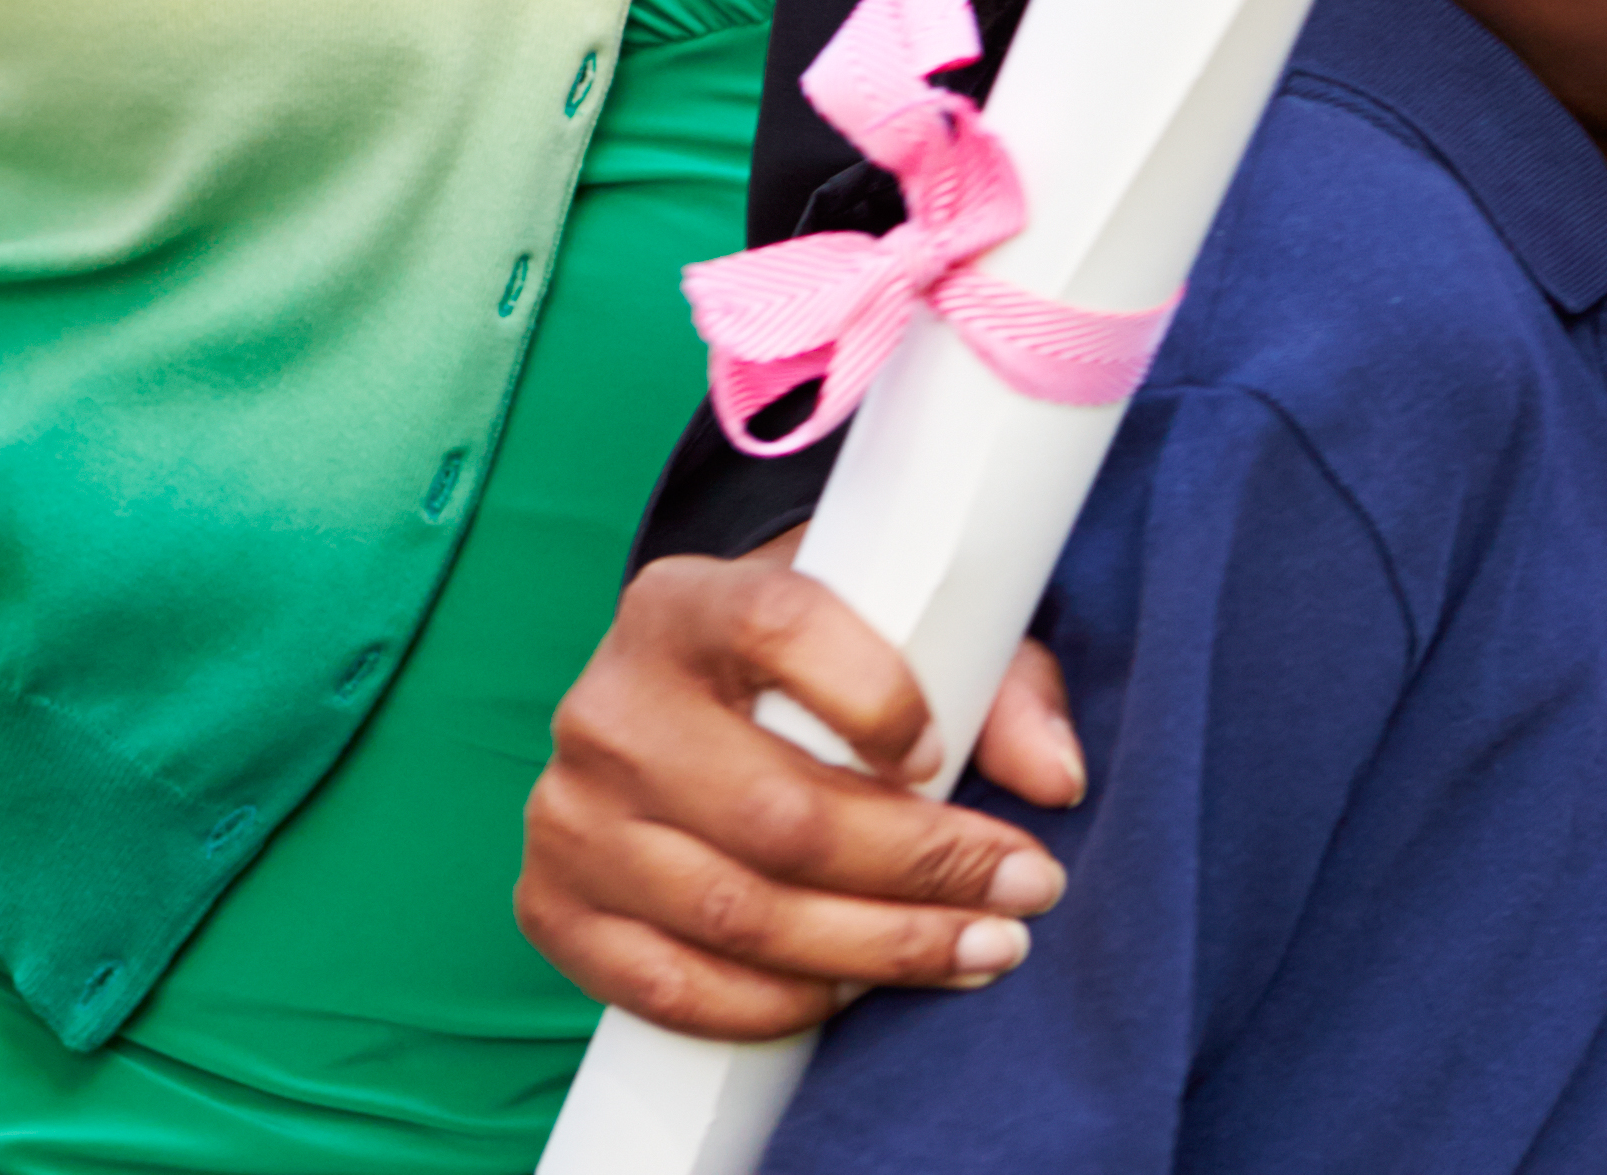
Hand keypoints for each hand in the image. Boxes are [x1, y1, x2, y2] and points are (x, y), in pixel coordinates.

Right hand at [517, 538, 1086, 1037]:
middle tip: (1023, 892)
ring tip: (975, 949)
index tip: (946, 753)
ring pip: (735, 910)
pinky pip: (668, 984)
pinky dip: (776, 1004)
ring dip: (873, 948)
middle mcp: (611, 703)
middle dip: (921, 867)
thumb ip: (998, 687)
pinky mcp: (552, 904)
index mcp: (686, 603)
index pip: (778, 627)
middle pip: (776, 810)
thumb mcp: (913, 636)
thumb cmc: (824, 666)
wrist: (696, 706)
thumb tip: (1054, 778)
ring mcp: (570, 811)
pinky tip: (855, 993)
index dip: (875, 696)